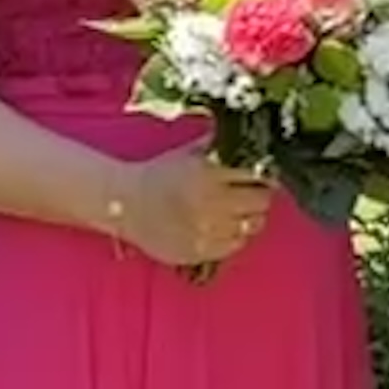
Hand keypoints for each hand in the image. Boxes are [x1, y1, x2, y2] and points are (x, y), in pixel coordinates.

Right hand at [104, 147, 276, 274]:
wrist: (126, 204)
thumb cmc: (159, 174)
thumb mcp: (188, 153)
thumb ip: (217, 145)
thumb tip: (247, 138)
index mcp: (209, 174)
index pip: (257, 175)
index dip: (263, 175)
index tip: (262, 176)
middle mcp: (211, 203)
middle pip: (260, 202)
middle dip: (260, 196)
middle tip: (252, 194)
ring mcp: (207, 230)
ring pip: (251, 226)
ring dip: (249, 218)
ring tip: (237, 212)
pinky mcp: (201, 251)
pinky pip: (235, 245)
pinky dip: (234, 236)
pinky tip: (223, 227)